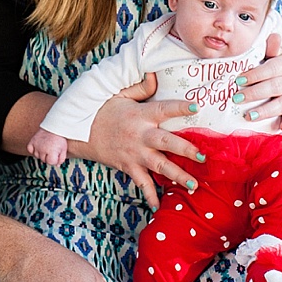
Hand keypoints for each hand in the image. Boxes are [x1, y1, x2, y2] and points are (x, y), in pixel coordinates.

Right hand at [27, 129, 69, 165]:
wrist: (54, 125)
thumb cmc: (59, 138)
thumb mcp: (64, 149)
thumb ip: (61, 159)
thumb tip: (57, 165)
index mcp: (52, 152)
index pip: (51, 162)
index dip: (54, 159)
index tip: (56, 154)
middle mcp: (43, 150)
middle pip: (44, 160)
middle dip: (48, 156)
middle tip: (52, 149)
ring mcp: (37, 145)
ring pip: (37, 156)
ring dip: (41, 153)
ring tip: (46, 146)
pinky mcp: (32, 141)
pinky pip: (29, 149)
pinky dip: (33, 149)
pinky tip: (38, 147)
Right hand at [70, 72, 201, 209]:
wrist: (80, 133)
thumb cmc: (103, 111)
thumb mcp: (120, 94)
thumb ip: (141, 87)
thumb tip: (156, 74)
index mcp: (140, 115)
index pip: (164, 109)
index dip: (180, 108)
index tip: (196, 107)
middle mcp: (140, 135)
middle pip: (166, 143)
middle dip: (185, 150)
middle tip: (202, 157)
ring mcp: (134, 154)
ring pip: (159, 166)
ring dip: (177, 176)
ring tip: (194, 185)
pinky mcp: (128, 167)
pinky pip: (141, 183)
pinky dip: (150, 196)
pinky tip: (160, 206)